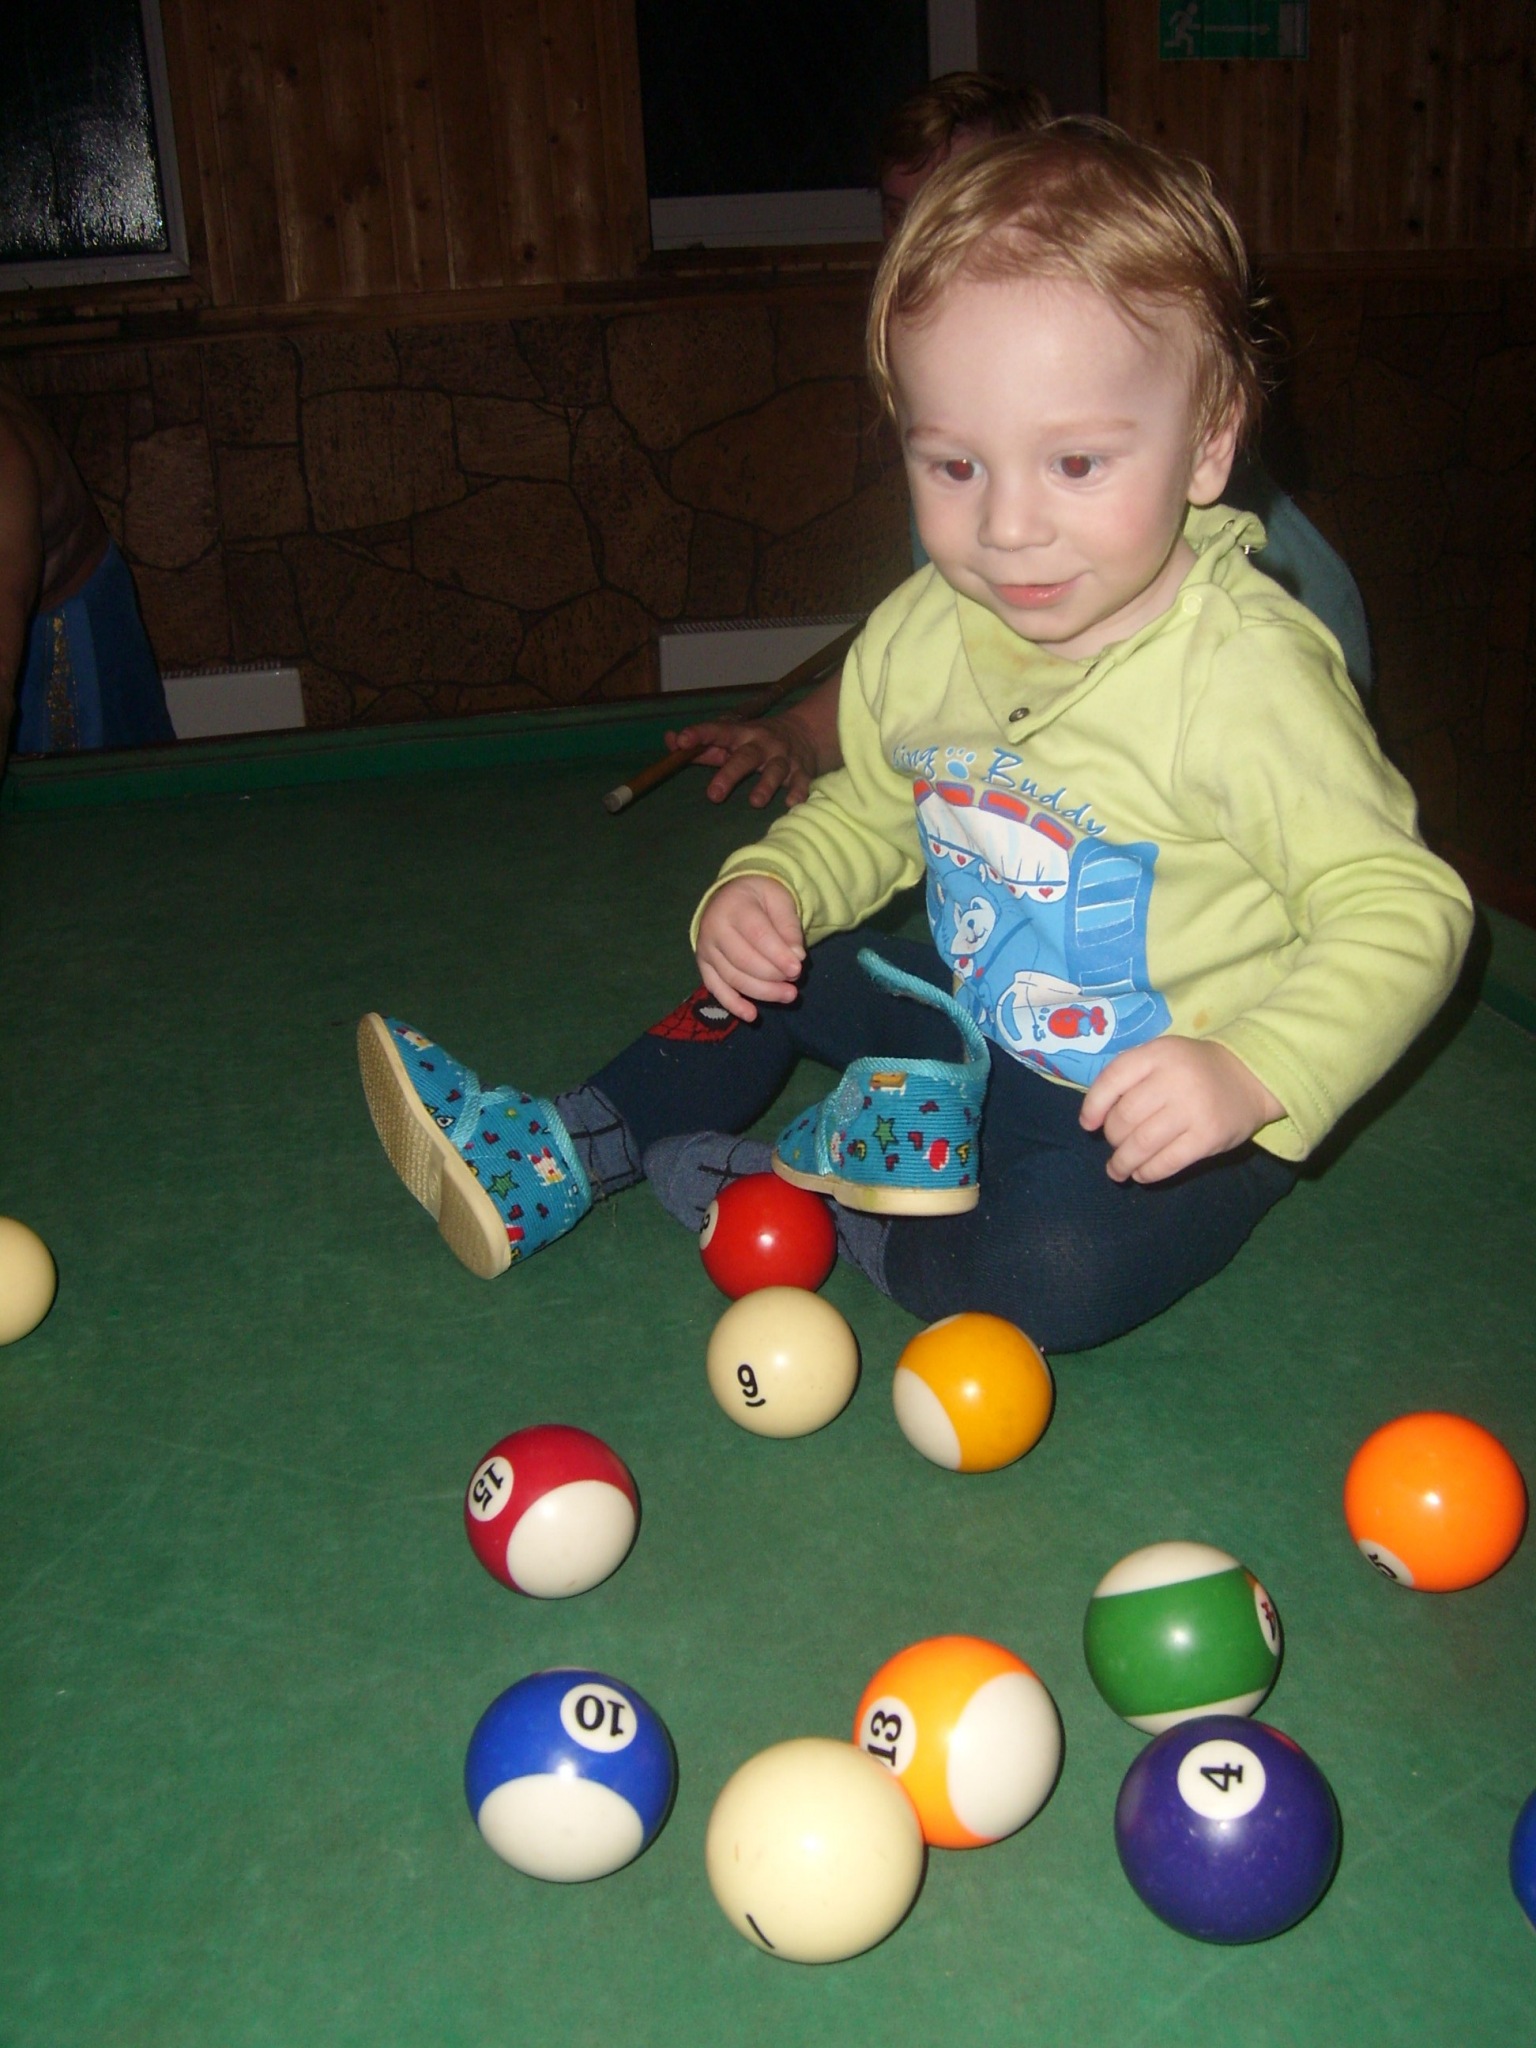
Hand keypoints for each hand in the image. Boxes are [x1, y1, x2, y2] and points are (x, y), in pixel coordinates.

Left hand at [668, 668, 843, 807]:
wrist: (805, 733)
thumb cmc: (756, 742)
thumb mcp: (731, 739)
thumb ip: (701, 746)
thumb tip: (668, 740)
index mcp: (740, 734)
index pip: (717, 731)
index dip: (698, 734)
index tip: (681, 741)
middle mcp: (762, 744)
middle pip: (746, 756)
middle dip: (730, 774)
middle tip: (713, 795)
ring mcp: (784, 758)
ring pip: (776, 770)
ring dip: (766, 785)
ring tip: (755, 802)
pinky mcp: (802, 772)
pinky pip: (802, 783)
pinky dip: (798, 793)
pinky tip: (792, 803)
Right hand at [695, 877, 804, 1021]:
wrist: (731, 896)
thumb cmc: (760, 899)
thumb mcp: (780, 901)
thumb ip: (789, 927)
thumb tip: (796, 957)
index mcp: (734, 906)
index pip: (757, 935)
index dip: (777, 955)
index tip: (798, 969)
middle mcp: (714, 929)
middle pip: (743, 961)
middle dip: (772, 976)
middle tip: (795, 984)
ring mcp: (706, 949)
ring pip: (732, 978)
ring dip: (761, 992)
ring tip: (788, 996)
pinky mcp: (703, 966)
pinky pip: (716, 989)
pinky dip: (733, 1005)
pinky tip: (752, 1015)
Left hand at [1079, 1037, 1283, 1184]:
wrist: (1250, 1076)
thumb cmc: (1193, 1069)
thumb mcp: (1161, 1057)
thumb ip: (1129, 1077)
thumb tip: (1093, 1118)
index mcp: (1157, 1054)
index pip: (1112, 1079)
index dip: (1094, 1106)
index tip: (1088, 1125)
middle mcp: (1174, 1079)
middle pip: (1125, 1117)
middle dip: (1113, 1137)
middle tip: (1116, 1145)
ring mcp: (1193, 1108)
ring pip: (1142, 1143)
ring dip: (1123, 1163)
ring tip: (1118, 1170)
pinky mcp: (1208, 1136)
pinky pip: (1168, 1161)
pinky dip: (1148, 1172)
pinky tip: (1142, 1174)